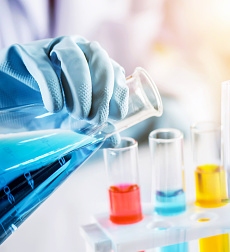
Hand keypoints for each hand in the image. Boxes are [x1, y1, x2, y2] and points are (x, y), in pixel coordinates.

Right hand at [1, 35, 127, 122]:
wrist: (4, 101)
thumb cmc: (41, 108)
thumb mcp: (71, 121)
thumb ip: (93, 127)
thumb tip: (116, 139)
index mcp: (93, 62)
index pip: (115, 71)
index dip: (118, 93)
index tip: (115, 117)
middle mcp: (76, 49)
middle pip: (100, 60)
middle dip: (102, 92)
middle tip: (94, 119)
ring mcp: (51, 47)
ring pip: (75, 58)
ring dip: (82, 88)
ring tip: (78, 114)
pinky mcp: (26, 52)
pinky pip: (45, 66)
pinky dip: (54, 89)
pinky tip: (54, 107)